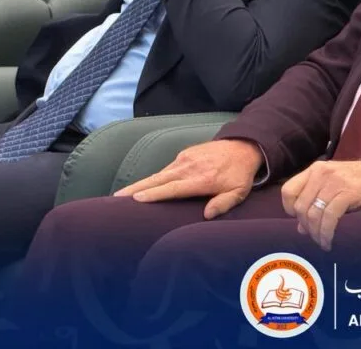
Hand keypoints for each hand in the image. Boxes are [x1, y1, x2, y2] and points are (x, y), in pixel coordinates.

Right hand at [114, 139, 262, 218]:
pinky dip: (153, 178)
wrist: (243, 145)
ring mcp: (185, 159)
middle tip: (117, 197)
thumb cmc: (240, 174)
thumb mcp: (239, 191)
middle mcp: (190, 167)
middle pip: (158, 179)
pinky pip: (166, 169)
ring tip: (123, 195)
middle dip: (136, 188)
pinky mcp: (184, 154)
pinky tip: (143, 187)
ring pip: (159, 174)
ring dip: (141, 183)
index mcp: (202, 179)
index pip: (173, 188)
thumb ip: (224, 203)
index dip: (154, 194)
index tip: (136, 199)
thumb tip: (207, 215)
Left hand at [280, 159, 360, 251]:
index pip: (288, 191)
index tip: (302, 223)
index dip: (290, 210)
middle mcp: (322, 172)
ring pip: (314, 213)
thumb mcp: (337, 190)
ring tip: (323, 242)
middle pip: (300, 206)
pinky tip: (329, 241)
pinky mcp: (349, 191)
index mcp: (316, 169)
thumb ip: (318, 203)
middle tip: (316, 237)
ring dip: (316, 233)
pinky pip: (329, 217)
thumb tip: (301, 228)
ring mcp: (335, 181)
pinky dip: (326, 233)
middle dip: (306, 226)